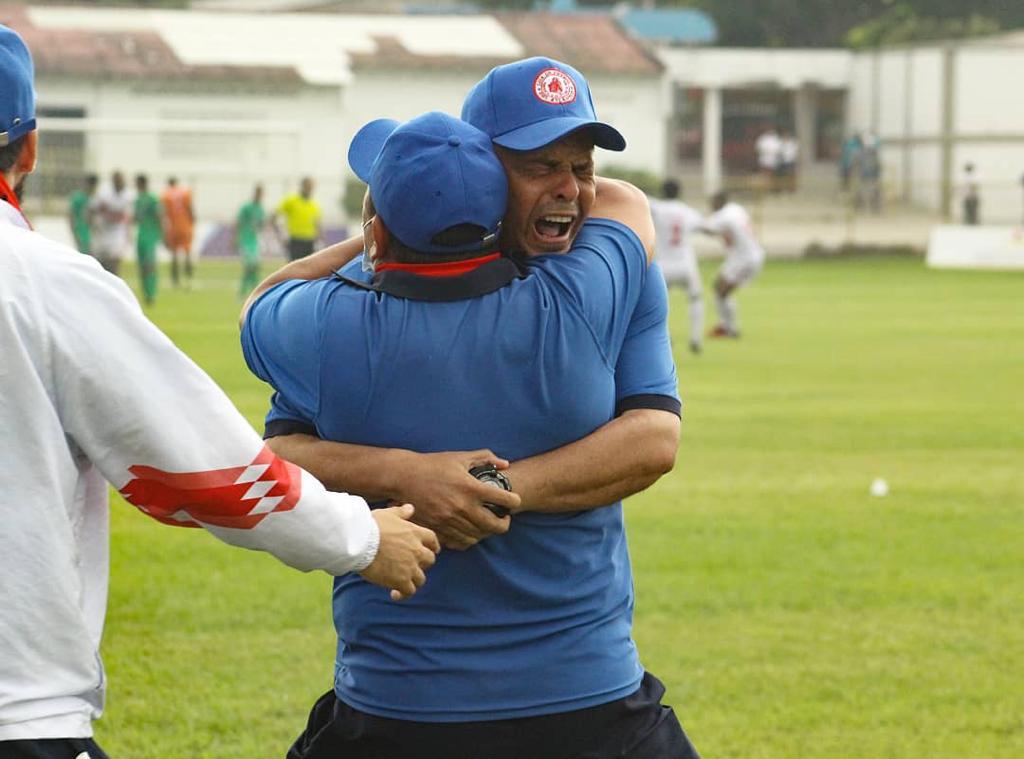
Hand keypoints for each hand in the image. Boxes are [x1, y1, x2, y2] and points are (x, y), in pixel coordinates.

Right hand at [359, 504, 439, 600]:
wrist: (360, 542)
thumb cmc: (371, 526)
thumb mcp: (388, 514)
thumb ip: (401, 512)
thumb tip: (410, 508)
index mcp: (415, 533)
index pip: (432, 540)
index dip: (433, 546)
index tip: (431, 550)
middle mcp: (417, 550)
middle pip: (429, 560)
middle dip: (422, 564)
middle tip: (410, 566)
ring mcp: (411, 566)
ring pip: (420, 579)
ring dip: (413, 580)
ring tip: (401, 583)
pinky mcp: (401, 580)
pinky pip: (409, 591)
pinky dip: (403, 594)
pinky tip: (394, 594)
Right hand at [392, 450, 519, 550]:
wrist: (403, 477)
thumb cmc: (433, 465)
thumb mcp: (460, 457)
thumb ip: (485, 458)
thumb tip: (505, 464)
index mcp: (471, 488)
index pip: (505, 500)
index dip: (514, 501)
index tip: (513, 501)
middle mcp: (463, 507)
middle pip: (495, 526)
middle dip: (504, 523)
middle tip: (504, 518)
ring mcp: (450, 520)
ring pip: (478, 536)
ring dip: (486, 532)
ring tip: (487, 525)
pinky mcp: (438, 529)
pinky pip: (460, 542)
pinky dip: (468, 539)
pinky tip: (469, 531)